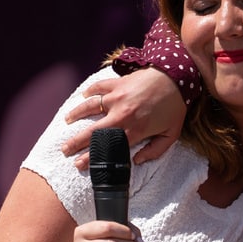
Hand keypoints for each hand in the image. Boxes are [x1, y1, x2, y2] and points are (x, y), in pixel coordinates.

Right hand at [61, 67, 186, 168]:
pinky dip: (89, 91)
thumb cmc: (175, 107)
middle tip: (65, 149)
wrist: (177, 77)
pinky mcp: (117, 83)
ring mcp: (117, 97)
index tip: (79, 164)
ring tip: (67, 121)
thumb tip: (137, 160)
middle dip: (76, 142)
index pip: (108, 147)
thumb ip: (155, 150)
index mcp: (135, 129)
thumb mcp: (171, 134)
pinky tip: (83, 96)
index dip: (91, 157)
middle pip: (93, 131)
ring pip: (89, 106)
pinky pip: (98, 87)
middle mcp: (122, 114)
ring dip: (76, 114)